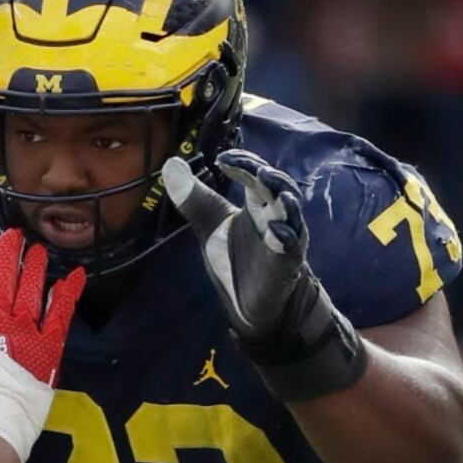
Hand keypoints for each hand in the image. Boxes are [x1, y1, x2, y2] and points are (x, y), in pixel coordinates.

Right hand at [0, 229, 84, 454]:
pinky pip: (61, 315)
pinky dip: (68, 294)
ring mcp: (23, 336)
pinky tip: (75, 275)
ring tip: (37, 249)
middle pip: (2, 282)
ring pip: (29, 292)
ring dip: (33, 269)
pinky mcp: (47, 350)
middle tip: (14, 235)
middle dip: (6, 257)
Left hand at [162, 150, 362, 401]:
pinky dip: (284, 234)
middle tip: (252, 166)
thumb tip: (171, 162)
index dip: (243, 163)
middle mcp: (274, 216)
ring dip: (282, 193)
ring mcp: (284, 238)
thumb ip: (192, 197)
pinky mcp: (287, 263)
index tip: (223, 158)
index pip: (254, 175)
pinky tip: (274, 227)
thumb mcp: (210, 224)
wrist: (249, 303)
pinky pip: (291, 245)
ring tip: (266, 180)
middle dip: (267, 174)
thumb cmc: (235, 258)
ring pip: (291, 210)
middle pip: (277, 186)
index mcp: (256, 204)